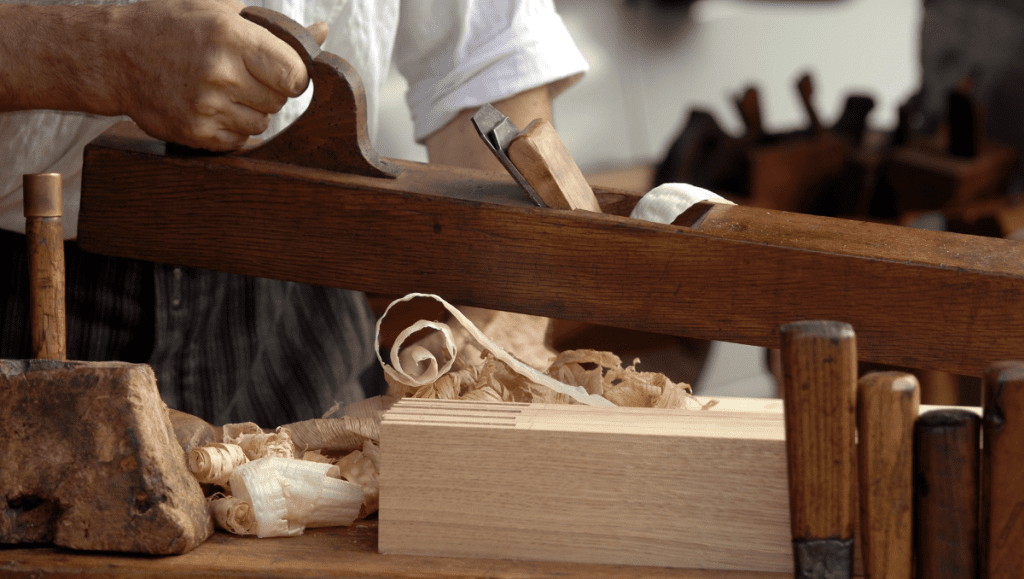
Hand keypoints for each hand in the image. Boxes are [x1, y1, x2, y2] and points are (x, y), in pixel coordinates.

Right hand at [117, 0, 326, 150]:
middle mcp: (220, 73)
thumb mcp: (222, 10)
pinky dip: (231, 129)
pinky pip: (237, 142)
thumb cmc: (173, 25)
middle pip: (279, 102)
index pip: (296, 76)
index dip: (294, 77)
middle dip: (269, 91)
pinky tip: (211, 107)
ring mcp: (206, 106)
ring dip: (250, 111)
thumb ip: (276, 28)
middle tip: (244, 77)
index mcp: (232, 37)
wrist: (115, 54)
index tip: (281, 73)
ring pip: (261, 125)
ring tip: (223, 90)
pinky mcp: (194, 132)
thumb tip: (323, 33)